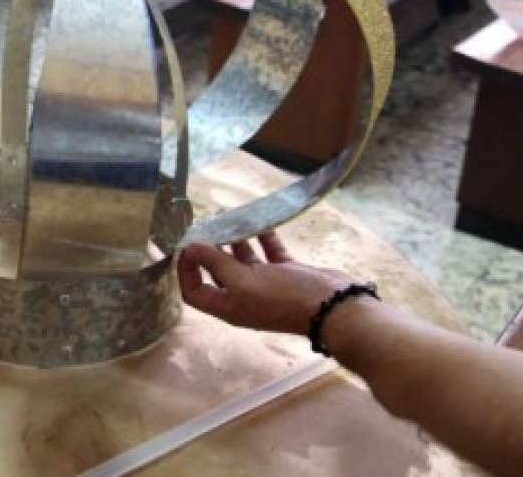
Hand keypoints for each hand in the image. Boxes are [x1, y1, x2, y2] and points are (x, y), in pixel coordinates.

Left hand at [177, 231, 355, 335]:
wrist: (335, 307)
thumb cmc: (285, 298)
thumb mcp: (244, 281)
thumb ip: (216, 263)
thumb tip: (189, 248)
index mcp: (229, 306)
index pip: (195, 292)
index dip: (186, 270)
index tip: (188, 245)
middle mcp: (244, 296)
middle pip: (217, 271)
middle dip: (210, 247)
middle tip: (207, 222)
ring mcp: (266, 284)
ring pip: (243, 258)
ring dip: (235, 237)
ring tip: (229, 214)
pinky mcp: (286, 272)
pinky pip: (269, 251)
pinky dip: (263, 236)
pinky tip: (260, 220)